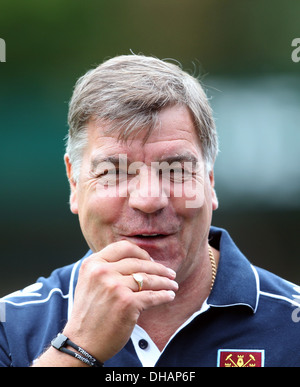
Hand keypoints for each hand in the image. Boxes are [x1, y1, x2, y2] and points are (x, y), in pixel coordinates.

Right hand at [62, 240, 177, 362]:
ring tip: (173, 284)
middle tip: (170, 273)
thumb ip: (106, 268)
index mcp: (93, 264)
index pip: (124, 248)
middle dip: (159, 268)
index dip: (142, 253)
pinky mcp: (126, 303)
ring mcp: (115, 287)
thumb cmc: (89, 313)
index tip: (152, 261)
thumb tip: (137, 259)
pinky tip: (170, 296)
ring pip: (148, 279)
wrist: (82, 343)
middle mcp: (102, 272)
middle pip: (139, 263)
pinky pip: (152, 296)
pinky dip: (164, 295)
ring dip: (165, 282)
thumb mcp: (90, 282)